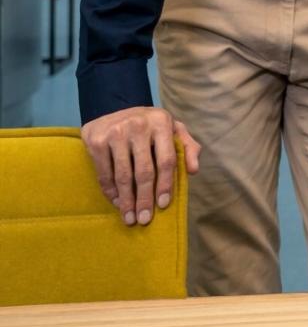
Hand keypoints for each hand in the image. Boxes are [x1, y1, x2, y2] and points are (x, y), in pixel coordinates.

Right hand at [80, 106, 200, 225]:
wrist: (114, 107)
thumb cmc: (150, 125)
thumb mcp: (173, 128)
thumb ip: (187, 147)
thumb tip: (193, 170)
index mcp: (161, 123)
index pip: (167, 160)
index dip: (166, 184)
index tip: (163, 205)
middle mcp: (138, 126)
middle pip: (144, 171)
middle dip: (144, 199)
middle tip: (144, 219)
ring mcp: (115, 132)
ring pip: (122, 175)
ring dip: (126, 200)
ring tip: (129, 217)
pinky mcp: (96, 141)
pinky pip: (104, 173)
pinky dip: (110, 191)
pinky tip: (117, 202)